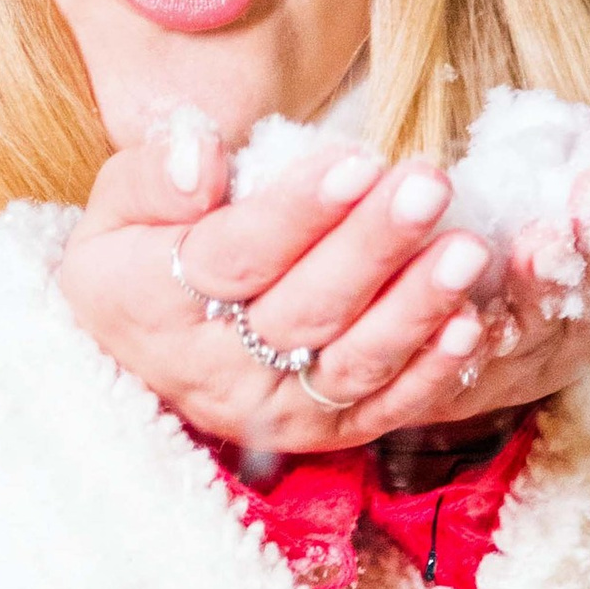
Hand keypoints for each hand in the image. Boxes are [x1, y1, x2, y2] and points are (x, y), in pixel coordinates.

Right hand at [56, 122, 589, 453]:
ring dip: (416, 308)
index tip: (356, 161)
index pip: (236, 256)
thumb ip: (154, 175)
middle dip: (373, 246)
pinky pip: (383, 407)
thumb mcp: (117, 203)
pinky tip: (472, 326)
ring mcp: (273, 408)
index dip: (297, 212)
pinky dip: (431, 373)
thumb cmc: (138, 255)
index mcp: (152, 303)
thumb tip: (203, 158)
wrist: (136, 352)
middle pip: (305, 309)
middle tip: (428, 184)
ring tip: (468, 251)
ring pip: (352, 362)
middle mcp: (214, 370)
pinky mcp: (322, 430)